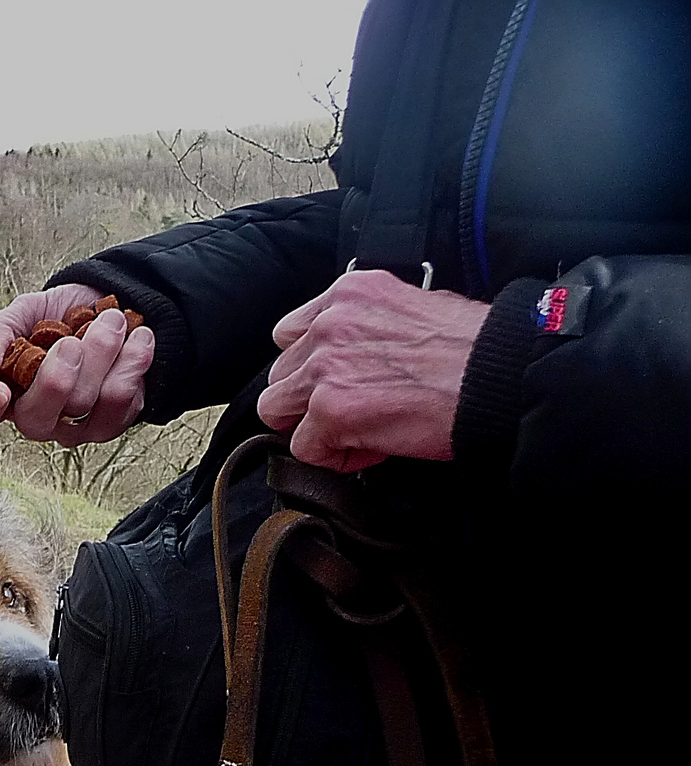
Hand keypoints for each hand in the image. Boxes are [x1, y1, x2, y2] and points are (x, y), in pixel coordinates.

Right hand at [0, 284, 155, 445]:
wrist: (111, 307)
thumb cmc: (58, 316)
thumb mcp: (20, 313)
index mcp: (1, 393)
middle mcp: (35, 417)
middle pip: (35, 419)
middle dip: (58, 374)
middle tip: (73, 340)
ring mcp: (73, 427)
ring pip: (83, 404)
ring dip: (102, 352)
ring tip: (112, 321)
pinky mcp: (112, 423)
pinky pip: (122, 401)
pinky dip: (133, 360)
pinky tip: (137, 337)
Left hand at [258, 270, 489, 471]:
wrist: (501, 377)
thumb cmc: (477, 349)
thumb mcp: (416, 308)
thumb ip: (371, 326)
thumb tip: (359, 357)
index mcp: (349, 293)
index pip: (292, 333)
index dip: (311, 364)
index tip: (341, 380)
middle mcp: (329, 324)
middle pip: (281, 374)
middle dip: (309, 398)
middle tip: (352, 412)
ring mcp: (324, 367)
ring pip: (279, 409)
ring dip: (313, 426)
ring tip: (358, 432)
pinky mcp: (331, 409)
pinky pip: (306, 447)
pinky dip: (335, 458)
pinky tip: (373, 449)